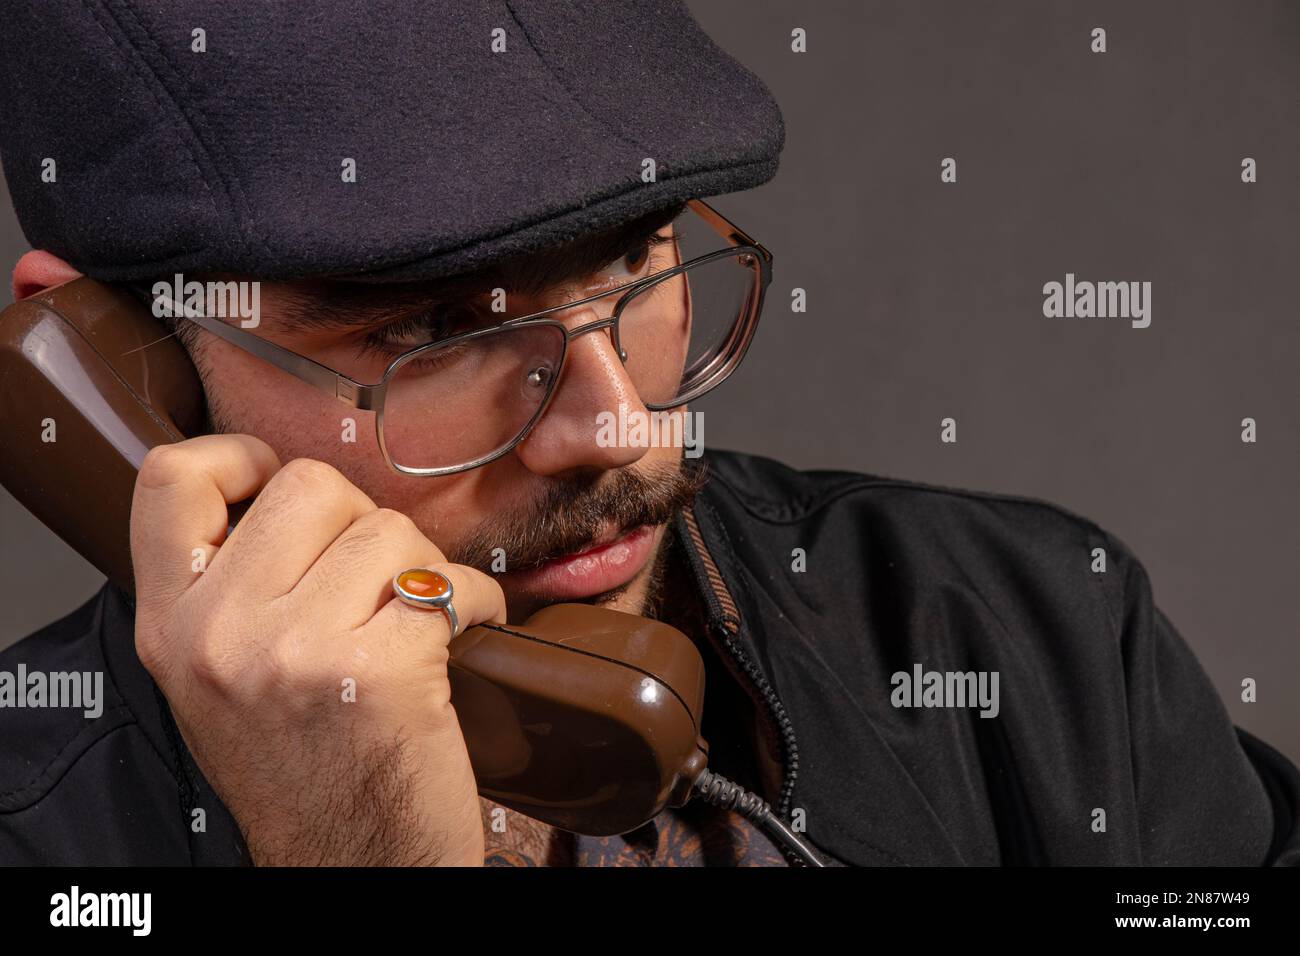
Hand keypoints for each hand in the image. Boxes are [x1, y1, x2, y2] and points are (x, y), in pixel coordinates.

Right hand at [129, 434, 503, 865]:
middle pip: (308, 486)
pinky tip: (463, 638)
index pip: (170, 478)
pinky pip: (446, 583)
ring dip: (422, 567)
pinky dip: (474, 603)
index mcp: (171, 626)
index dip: (237, 457)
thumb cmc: (305, 767)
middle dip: (362, 523)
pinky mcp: (377, 672)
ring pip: (388, 528)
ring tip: (415, 622)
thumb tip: (285, 488)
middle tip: (376, 582)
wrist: (354, 863)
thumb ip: (234, 585)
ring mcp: (295, 652)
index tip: (278, 482)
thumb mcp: (222, 677)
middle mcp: (219, 634)